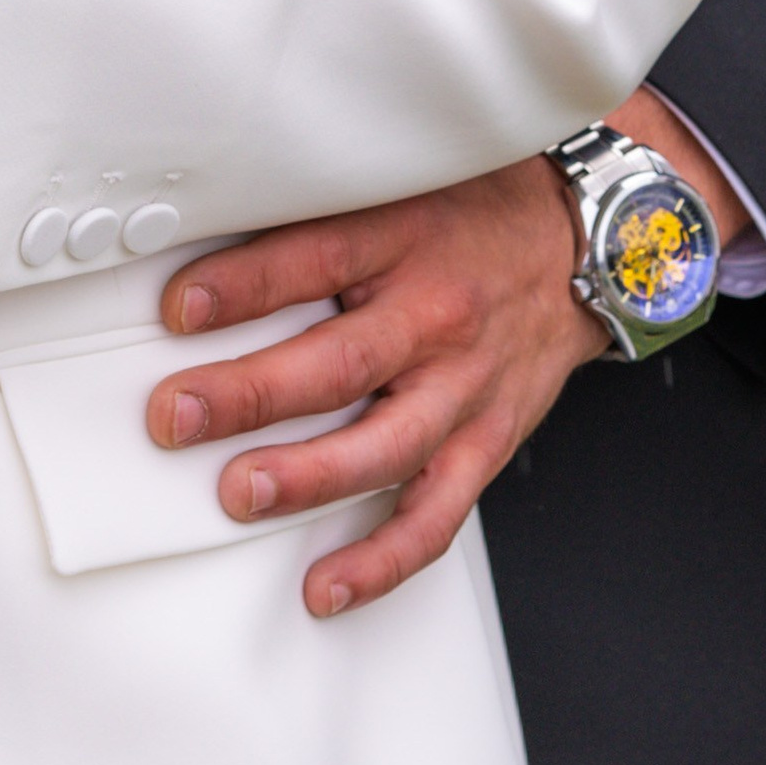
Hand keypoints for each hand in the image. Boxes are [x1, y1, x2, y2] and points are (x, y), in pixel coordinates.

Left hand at [145, 87, 744, 621]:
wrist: (587, 244)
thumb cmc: (477, 210)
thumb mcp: (403, 178)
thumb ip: (323, 206)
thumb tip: (217, 217)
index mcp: (406, 237)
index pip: (316, 258)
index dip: (244, 286)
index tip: (179, 309)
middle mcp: (435, 315)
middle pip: (340, 362)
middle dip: (251, 394)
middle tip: (179, 415)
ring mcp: (464, 387)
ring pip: (385, 446)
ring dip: (309, 478)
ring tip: (241, 493)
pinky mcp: (486, 442)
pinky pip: (436, 514)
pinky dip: (382, 560)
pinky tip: (327, 586)